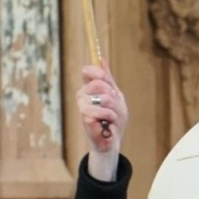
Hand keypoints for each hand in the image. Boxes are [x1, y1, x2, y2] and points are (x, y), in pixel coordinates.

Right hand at [78, 65, 126, 181]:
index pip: (87, 71)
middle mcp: (82, 95)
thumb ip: (108, 79)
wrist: (113, 139)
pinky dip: (110, 116)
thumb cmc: (114, 119)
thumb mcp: (116, 96)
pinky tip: (108, 122)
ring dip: (113, 107)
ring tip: (111, 116)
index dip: (98, 73)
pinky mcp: (85, 118)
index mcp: (89, 88)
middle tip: (113, 105)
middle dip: (111, 94)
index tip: (106, 80)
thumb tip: (102, 60)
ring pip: (102, 98)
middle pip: (97, 83)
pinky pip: (101, 111)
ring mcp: (82, 107)